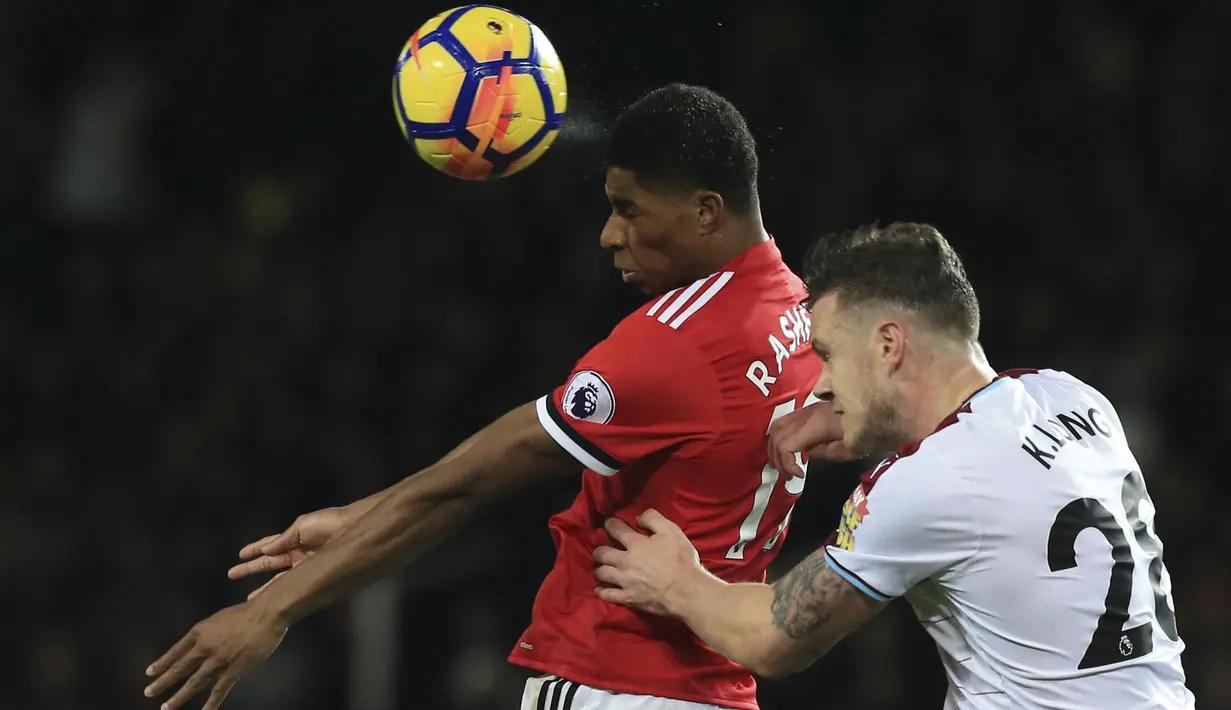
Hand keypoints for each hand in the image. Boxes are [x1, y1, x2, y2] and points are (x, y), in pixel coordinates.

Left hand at [144, 602, 286, 709]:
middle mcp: (204, 647)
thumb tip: (202, 646)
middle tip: (149, 692)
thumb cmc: (247, 612)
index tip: (149, 672)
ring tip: (166, 707)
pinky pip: (219, 690)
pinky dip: (211, 704)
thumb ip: (209, 633)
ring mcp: (218, 661)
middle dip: (162, 682)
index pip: (175, 651)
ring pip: (194, 683)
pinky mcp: (233, 670)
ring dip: (178, 697)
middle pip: (179, 669)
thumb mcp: (219, 618)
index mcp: (200, 632)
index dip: (162, 662)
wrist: (267, 614)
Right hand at [227, 507, 350, 599]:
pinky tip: (272, 600)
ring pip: (279, 578)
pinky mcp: (313, 574)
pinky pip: (294, 584)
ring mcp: (305, 566)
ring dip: (264, 587)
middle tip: (232, 574)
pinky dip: (282, 591)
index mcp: (294, 539)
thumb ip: (284, 539)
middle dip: (251, 569)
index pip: (270, 546)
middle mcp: (297, 553)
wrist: (352, 529)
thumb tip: (265, 550)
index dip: (255, 550)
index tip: (240, 555)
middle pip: (269, 563)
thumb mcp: (303, 525)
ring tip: (249, 598)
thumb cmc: (330, 522)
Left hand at [593, 509, 704, 615]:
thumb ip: (653, 519)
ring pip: (602, 573)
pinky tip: (600, 589)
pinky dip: (602, 591)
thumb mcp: (672, 531)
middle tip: (602, 550)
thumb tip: (638, 518)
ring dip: (599, 569)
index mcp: (635, 544)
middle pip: (602, 554)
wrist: (686, 591)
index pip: (616, 529)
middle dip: (599, 550)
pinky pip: (608, 595)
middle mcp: (625, 562)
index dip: (610, 524)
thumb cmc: (681, 560)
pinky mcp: (628, 598)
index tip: (608, 524)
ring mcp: (624, 582)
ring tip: (602, 568)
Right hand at [768, 400, 859, 476]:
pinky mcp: (807, 410)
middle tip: (788, 475)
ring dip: (774, 446)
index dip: (787, 463)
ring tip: (783, 464)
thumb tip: (806, 453)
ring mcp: (805, 410)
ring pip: (777, 426)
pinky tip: (789, 449)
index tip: (800, 475)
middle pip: (777, 434)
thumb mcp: (848, 450)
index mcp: (816, 425)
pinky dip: (780, 437)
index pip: (786, 444)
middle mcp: (806, 414)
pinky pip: (784, 421)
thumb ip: (823, 453)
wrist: (876, 406)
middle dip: (777, 458)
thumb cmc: (867, 430)